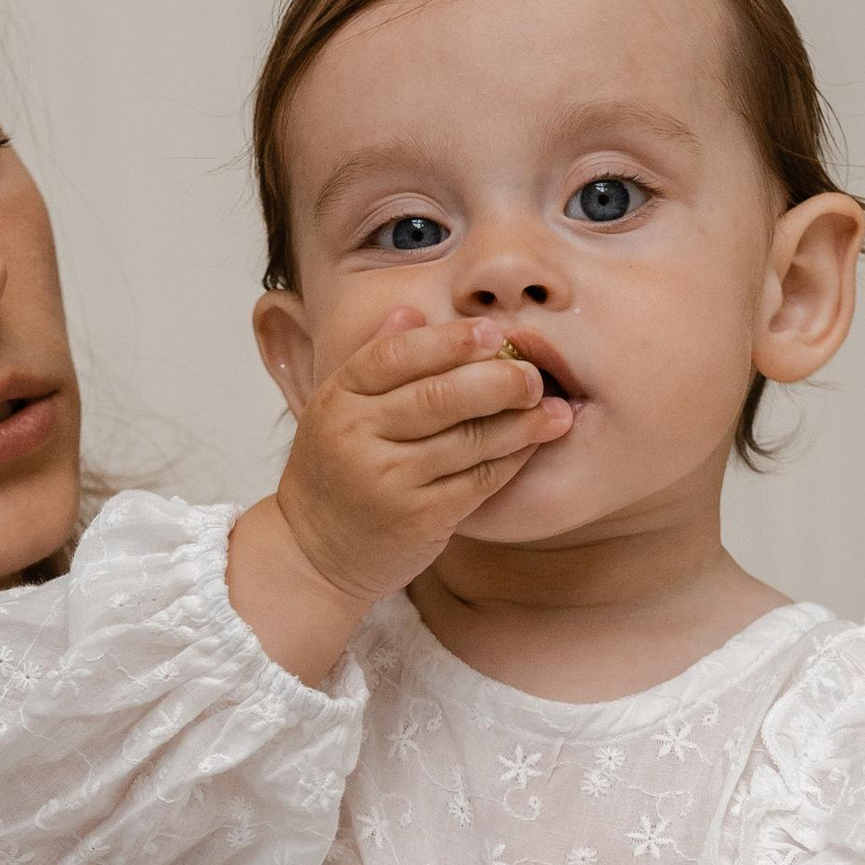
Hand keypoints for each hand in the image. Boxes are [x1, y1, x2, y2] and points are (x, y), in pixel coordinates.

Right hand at [228, 310, 568, 684]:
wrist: (313, 554)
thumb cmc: (335, 472)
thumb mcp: (336, 410)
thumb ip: (373, 359)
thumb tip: (412, 311)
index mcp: (339, 399)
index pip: (395, 356)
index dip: (448, 341)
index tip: (492, 332)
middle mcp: (358, 438)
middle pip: (438, 397)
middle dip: (497, 381)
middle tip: (533, 376)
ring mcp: (388, 481)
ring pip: (466, 441)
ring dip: (518, 423)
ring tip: (551, 409)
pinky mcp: (418, 519)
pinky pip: (477, 482)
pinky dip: (510, 460)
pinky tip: (531, 445)